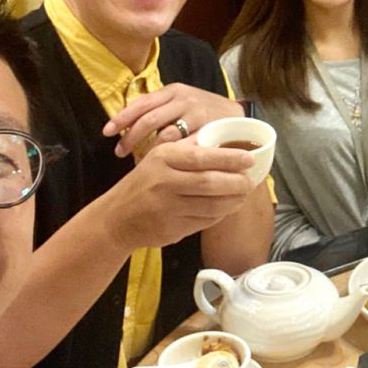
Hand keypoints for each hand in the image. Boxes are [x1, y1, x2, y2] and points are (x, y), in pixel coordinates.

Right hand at [100, 141, 255, 250]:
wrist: (116, 218)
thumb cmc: (144, 183)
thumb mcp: (158, 158)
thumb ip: (187, 148)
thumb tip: (222, 139)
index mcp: (163, 159)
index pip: (201, 157)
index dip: (228, 158)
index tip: (249, 159)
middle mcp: (164, 182)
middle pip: (209, 182)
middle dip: (236, 182)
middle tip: (251, 181)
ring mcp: (168, 208)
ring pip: (211, 205)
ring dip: (233, 200)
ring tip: (243, 194)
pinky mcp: (172, 229)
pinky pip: (204, 220)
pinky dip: (220, 214)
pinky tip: (227, 207)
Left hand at [103, 82, 241, 157]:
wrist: (240, 118)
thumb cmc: (203, 113)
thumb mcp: (181, 103)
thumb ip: (159, 110)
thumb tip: (127, 124)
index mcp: (172, 91)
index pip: (141, 102)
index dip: (122, 117)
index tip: (106, 131)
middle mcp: (183, 99)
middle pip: (149, 119)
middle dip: (130, 138)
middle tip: (119, 151)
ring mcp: (197, 115)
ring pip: (164, 135)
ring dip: (148, 150)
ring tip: (138, 162)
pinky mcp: (208, 130)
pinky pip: (183, 146)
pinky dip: (170, 156)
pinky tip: (163, 164)